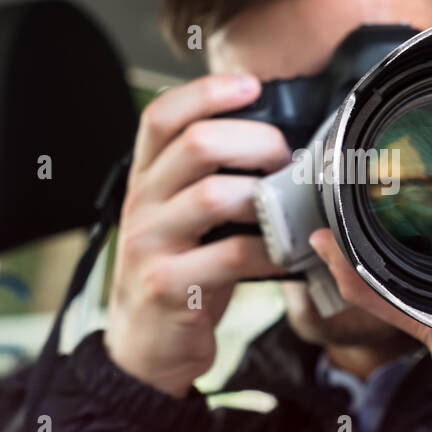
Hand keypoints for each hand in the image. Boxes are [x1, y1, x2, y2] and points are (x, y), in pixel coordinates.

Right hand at [103, 74, 290, 397]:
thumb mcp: (181, 217)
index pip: (161, 116)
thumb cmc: (180, 270)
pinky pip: (231, 255)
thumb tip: (276, 138)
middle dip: (255, 141)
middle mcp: (142, 204)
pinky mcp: (170, 286)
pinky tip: (286, 253)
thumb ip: (208, 178)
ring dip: (266, 196)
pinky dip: (270, 250)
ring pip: (213, 196)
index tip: (251, 85)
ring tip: (289, 206)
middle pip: (197, 145)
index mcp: (145, 179)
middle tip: (285, 157)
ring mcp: (151, 245)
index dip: (206, 91)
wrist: (145, 346)